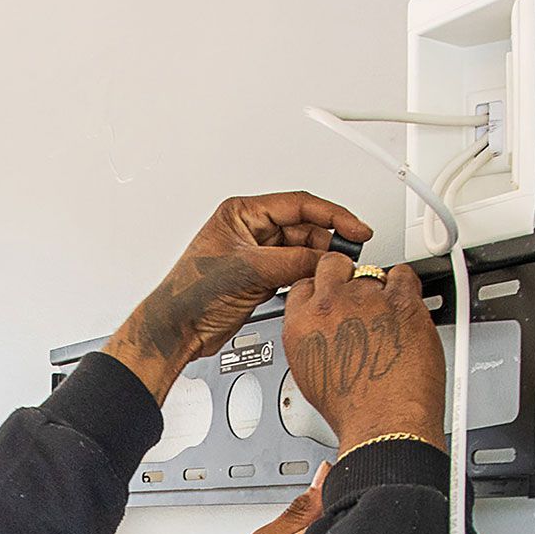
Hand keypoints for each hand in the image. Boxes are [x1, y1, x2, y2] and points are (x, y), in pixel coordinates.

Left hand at [109, 193, 371, 400]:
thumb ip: (293, 261)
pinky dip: (305, 276)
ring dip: (316, 261)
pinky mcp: (259, 277)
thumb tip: (326, 258)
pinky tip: (313, 283)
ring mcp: (255, 254)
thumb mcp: (250, 270)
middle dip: (326, 241)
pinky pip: (292, 270)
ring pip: (300, 250)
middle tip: (346, 256)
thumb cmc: (192, 293)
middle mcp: (249, 230)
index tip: (356, 228)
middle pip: (303, 227)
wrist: (177, 329)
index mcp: (241, 213)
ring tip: (329, 273)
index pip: (298, 204)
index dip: (333, 215)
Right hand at [281, 254, 445, 453]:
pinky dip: (406, 287)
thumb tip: (323, 333)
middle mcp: (330, 307)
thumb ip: (313, 343)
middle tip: (358, 297)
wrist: (385, 425)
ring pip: (371, 272)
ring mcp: (366, 301)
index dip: (321, 290)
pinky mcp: (401, 302)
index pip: (304, 286)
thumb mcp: (310, 378)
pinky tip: (406, 305)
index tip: (332, 297)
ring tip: (388, 314)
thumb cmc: (353, 412)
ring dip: (379, 288)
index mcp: (302, 325)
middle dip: (345, 276)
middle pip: (333, 267)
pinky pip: (404, 276)